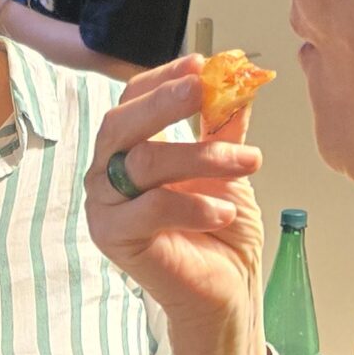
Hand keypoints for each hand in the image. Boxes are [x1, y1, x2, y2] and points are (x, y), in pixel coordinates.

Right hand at [86, 56, 266, 354]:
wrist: (226, 289)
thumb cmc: (220, 230)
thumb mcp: (227, 165)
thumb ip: (224, 125)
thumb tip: (240, 77)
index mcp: (128, 150)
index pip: (131, 101)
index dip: (162, 78)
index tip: (202, 65)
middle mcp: (107, 173)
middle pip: (124, 123)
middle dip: (167, 102)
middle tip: (206, 90)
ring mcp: (105, 205)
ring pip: (144, 161)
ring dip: (202, 155)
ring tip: (248, 163)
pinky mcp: (114, 238)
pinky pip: (150, 208)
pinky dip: (193, 205)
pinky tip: (223, 211)